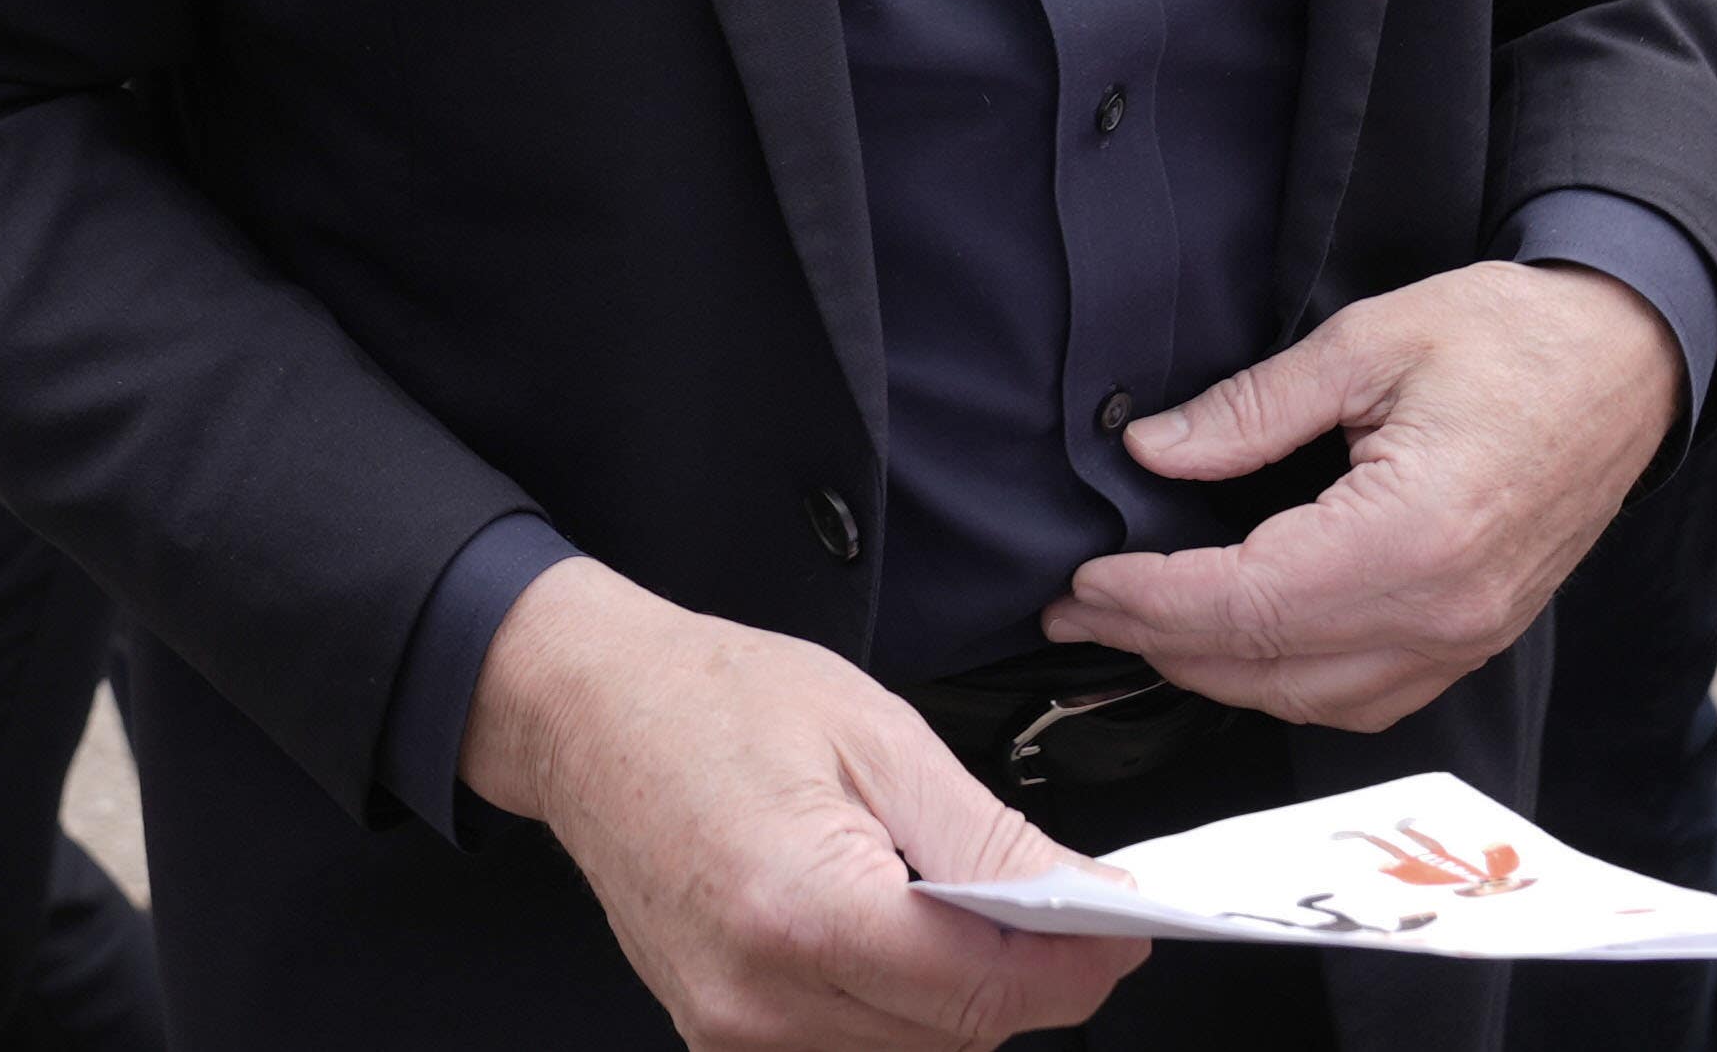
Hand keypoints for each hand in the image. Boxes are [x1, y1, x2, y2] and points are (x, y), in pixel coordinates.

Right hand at [456, 560, 1142, 1049]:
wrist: (588, 714)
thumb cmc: (716, 700)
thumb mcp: (879, 736)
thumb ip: (989, 838)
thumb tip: (1090, 901)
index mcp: (801, 913)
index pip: (984, 988)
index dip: (1078, 964)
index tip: (1129, 924)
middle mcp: (759, 1000)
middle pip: (960, 1033)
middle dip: (1033, 974)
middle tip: (1069, 902)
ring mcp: (734, 1034)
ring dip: (969, 993)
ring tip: (971, 903)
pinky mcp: (723, 1039)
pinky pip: (855, 1050)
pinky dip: (905, 1004)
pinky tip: (907, 935)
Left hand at [1039, 259, 1677, 727]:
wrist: (1628, 359)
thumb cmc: (1513, 336)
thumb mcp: (1369, 339)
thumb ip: (1252, 406)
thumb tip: (1153, 451)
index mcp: (1413, 538)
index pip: (1246, 604)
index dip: (1149, 601)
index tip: (1079, 584)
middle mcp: (1442, 613)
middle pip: (1267, 667)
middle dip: (1158, 643)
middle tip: (1077, 612)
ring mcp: (1467, 638)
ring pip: (1310, 701)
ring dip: (1216, 672)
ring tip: (1142, 626)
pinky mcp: (1477, 639)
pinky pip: (1364, 698)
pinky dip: (1287, 683)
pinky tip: (1241, 645)